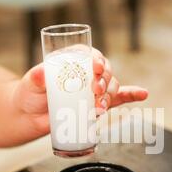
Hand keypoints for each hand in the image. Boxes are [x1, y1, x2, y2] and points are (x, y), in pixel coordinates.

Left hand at [13, 48, 148, 137]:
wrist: (29, 117)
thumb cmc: (28, 95)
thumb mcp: (29, 84)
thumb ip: (35, 78)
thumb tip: (41, 72)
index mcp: (72, 60)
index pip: (89, 54)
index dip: (96, 59)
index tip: (96, 68)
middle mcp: (86, 73)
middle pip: (104, 72)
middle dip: (104, 81)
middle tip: (95, 92)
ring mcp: (93, 89)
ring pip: (111, 88)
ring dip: (110, 96)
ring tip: (99, 108)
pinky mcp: (97, 104)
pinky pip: (118, 99)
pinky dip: (131, 95)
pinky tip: (142, 94)